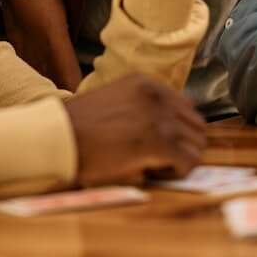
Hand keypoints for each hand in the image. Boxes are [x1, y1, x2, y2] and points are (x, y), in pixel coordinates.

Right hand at [63, 74, 205, 185]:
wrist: (59, 138)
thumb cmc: (78, 128)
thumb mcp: (114, 104)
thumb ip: (141, 109)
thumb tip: (168, 132)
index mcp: (146, 84)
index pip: (186, 108)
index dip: (179, 132)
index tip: (162, 147)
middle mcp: (157, 95)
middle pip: (198, 126)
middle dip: (184, 147)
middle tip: (161, 160)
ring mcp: (160, 116)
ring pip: (197, 145)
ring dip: (181, 160)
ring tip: (155, 166)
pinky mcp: (159, 141)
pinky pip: (188, 162)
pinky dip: (176, 172)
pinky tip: (152, 172)